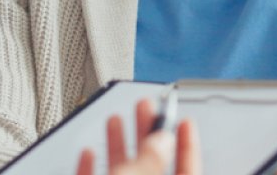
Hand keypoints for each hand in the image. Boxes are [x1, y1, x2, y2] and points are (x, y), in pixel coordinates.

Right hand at [76, 97, 201, 174]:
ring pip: (123, 173)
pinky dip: (90, 169)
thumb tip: (163, 140)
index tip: (185, 120)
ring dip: (117, 145)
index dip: (188, 143)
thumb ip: (150, 160)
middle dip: (147, 132)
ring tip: (116, 119)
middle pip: (152, 165)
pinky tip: (88, 153)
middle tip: (145, 107)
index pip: (188, 170)